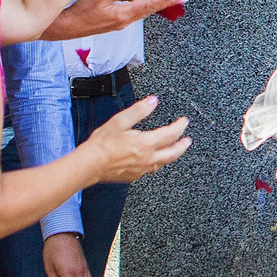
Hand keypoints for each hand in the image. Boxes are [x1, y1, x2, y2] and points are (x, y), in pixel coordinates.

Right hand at [43, 0, 184, 39]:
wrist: (67, 27)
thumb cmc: (80, 12)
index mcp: (122, 15)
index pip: (148, 4)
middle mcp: (125, 21)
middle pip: (150, 10)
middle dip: (167, 2)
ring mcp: (120, 23)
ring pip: (144, 12)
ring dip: (158, 4)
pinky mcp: (115, 22)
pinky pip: (135, 14)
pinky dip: (146, 7)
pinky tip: (149, 4)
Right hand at [78, 92, 192, 181]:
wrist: (89, 165)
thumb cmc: (102, 144)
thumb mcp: (120, 121)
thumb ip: (139, 110)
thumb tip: (153, 101)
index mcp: (146, 144)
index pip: (170, 134)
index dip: (180, 126)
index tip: (184, 121)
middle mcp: (148, 159)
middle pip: (173, 153)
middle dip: (182, 145)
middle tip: (187, 140)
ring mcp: (142, 169)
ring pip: (163, 163)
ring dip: (171, 155)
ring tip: (174, 150)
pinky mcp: (134, 176)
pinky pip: (151, 170)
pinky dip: (157, 163)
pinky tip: (154, 160)